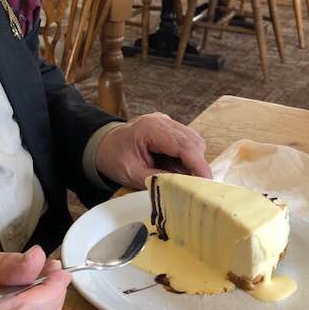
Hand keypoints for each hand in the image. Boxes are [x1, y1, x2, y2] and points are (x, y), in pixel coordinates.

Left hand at [95, 112, 211, 190]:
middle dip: (197, 165)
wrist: (101, 144)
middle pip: (193, 141)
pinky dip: (186, 157)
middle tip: (195, 186)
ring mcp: (166, 122)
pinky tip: (175, 168)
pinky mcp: (168, 128)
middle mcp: (162, 120)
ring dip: (193, 161)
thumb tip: (184, 188)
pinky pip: (186, 142)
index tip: (207, 183)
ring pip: (193, 141)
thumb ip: (158, 179)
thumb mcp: (133, 174)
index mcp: (150, 129)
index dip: (198, 165)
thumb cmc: (113, 158)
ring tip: (181, 178)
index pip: (184, 145)